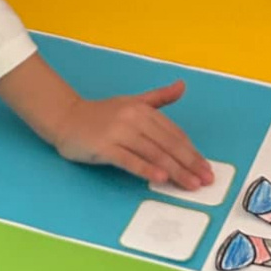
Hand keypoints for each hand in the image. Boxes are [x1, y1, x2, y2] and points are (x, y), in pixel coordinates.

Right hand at [54, 81, 212, 189]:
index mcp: (143, 109)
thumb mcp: (132, 102)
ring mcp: (119, 132)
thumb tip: (182, 86)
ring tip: (190, 184)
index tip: (206, 167)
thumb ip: (159, 98)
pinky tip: (160, 178)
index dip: (192, 151)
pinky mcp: (104, 146)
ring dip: (175, 170)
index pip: (174, 133)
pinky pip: (129, 160)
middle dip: (190, 163)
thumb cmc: (100, 113)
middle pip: (168, 144)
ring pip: (153, 153)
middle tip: (206, 180)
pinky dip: (146, 169)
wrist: (65, 117)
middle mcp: (134, 118)